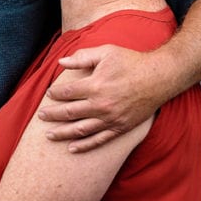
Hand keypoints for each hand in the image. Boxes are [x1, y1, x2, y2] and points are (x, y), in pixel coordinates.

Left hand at [38, 45, 166, 151]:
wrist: (160, 77)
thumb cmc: (131, 61)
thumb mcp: (106, 52)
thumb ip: (82, 57)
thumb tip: (61, 61)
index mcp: (95, 85)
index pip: (67, 92)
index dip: (55, 93)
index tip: (49, 94)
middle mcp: (101, 105)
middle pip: (69, 113)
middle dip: (52, 115)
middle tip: (40, 116)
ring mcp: (111, 118)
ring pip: (81, 130)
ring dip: (63, 133)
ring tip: (49, 135)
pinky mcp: (121, 127)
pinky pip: (99, 140)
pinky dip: (84, 145)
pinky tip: (72, 148)